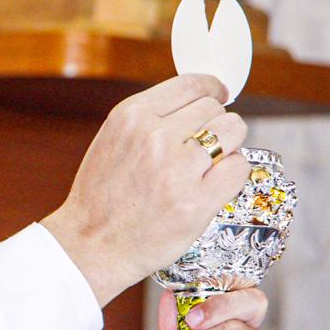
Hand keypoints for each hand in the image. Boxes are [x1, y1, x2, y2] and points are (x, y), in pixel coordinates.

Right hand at [41, 74, 249, 306]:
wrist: (91, 245)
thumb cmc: (101, 196)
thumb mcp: (112, 140)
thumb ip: (150, 118)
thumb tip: (200, 100)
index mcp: (131, 116)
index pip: (192, 84)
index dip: (211, 90)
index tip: (217, 96)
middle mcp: (155, 137)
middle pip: (214, 108)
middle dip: (214, 124)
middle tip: (201, 148)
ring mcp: (178, 169)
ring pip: (233, 131)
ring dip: (228, 145)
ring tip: (209, 164)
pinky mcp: (197, 202)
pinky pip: (239, 167)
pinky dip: (232, 174)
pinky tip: (213, 185)